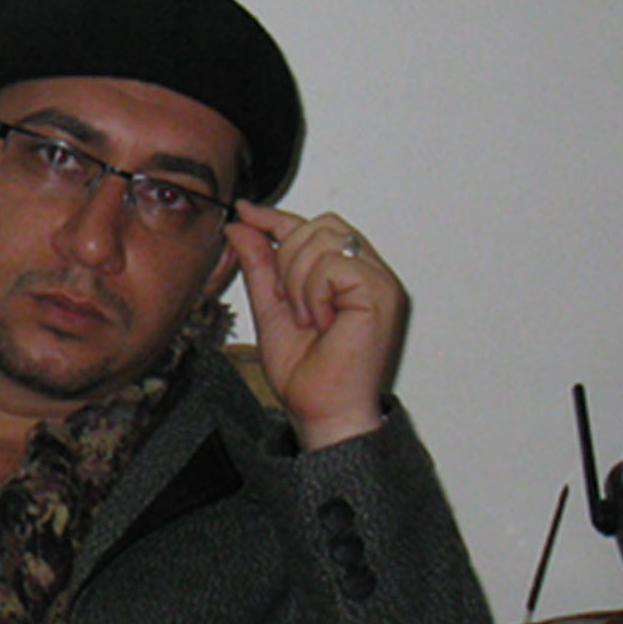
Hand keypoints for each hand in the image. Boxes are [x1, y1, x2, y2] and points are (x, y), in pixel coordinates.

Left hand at [224, 204, 408, 451]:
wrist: (321, 410)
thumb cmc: (307, 373)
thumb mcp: (270, 306)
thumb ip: (260, 264)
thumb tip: (242, 225)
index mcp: (348, 274)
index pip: (314, 226)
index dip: (277, 217)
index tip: (246, 212)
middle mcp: (369, 272)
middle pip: (319, 224)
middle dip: (287, 258)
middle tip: (289, 302)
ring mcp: (379, 280)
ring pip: (323, 239)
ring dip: (298, 280)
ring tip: (306, 317)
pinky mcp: (380, 291)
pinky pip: (333, 264)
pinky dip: (313, 292)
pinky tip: (319, 320)